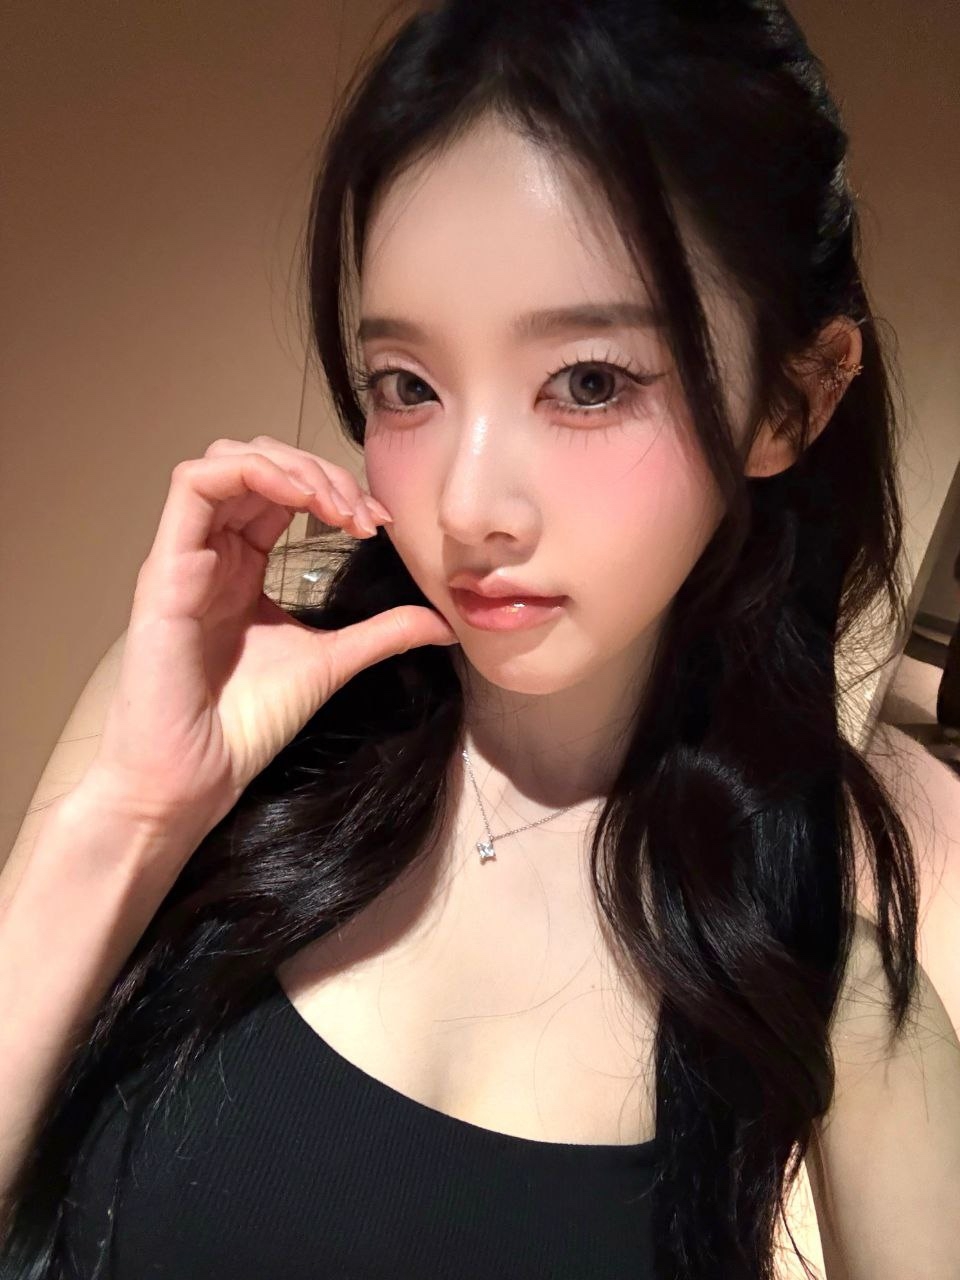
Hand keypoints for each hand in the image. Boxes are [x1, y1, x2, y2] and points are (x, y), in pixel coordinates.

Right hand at [81, 435, 456, 853]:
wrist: (197, 776)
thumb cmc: (247, 724)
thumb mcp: (332, 661)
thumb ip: (382, 632)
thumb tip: (443, 623)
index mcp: (243, 565)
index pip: (283, 491)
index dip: (335, 489)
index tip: (379, 524)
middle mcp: (212, 551)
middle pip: (259, 463)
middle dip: (320, 473)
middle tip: (365, 516)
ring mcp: (186, 555)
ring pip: (227, 460)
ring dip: (292, 467)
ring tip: (337, 506)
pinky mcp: (165, 566)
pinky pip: (194, 483)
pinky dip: (252, 472)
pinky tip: (302, 500)